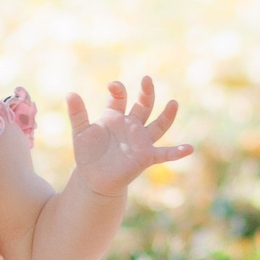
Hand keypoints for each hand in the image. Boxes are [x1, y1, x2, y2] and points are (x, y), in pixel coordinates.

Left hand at [66, 77, 191, 197]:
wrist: (93, 179)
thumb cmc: (88, 154)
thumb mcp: (80, 132)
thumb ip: (77, 113)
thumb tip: (70, 93)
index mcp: (115, 116)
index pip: (120, 97)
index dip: (118, 90)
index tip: (113, 86)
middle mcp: (131, 125)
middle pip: (143, 105)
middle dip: (146, 93)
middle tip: (146, 80)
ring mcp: (140, 140)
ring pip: (158, 125)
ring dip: (167, 115)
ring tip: (174, 103)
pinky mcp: (146, 156)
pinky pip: (164, 154)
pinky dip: (177, 152)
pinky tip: (189, 148)